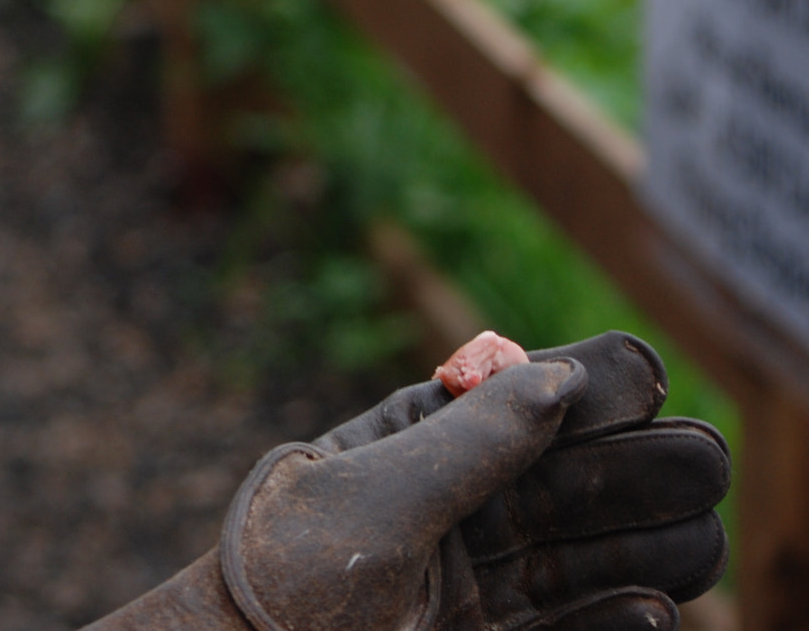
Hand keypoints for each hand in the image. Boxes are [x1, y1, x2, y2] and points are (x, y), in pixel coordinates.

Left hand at [93, 332, 729, 630]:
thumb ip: (466, 444)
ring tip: (697, 543)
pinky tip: (654, 611)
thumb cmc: (284, 568)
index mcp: (429, 436)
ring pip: (593, 554)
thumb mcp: (370, 496)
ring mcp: (484, 575)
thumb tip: (559, 379)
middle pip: (580, 477)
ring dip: (651, 544)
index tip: (639, 383)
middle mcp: (469, 500)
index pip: (527, 396)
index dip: (591, 384)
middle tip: (701, 463)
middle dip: (645, 465)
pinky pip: (571, 627)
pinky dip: (615, 622)